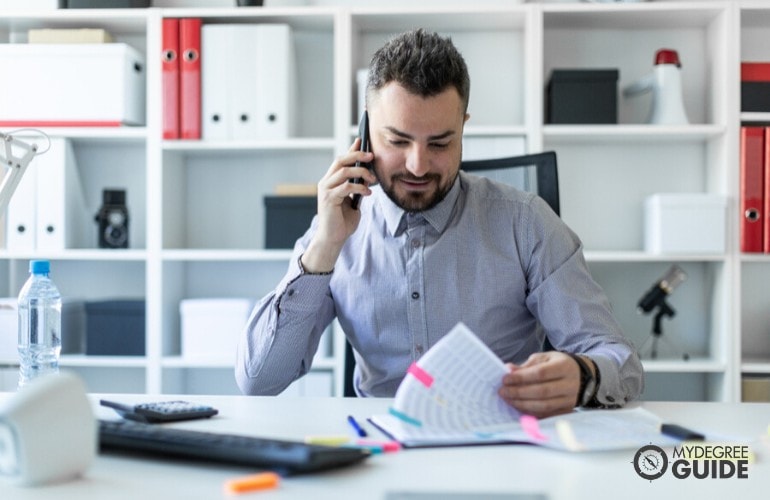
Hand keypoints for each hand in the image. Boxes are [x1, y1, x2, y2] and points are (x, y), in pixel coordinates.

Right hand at [300, 140, 375, 272]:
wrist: (333, 238)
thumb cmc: (342, 222)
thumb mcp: (352, 202)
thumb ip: (355, 189)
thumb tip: (367, 178)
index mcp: (331, 181)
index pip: (341, 161)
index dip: (351, 150)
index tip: (361, 141)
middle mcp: (325, 182)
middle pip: (340, 161)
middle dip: (357, 156)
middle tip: (371, 156)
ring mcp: (325, 190)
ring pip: (343, 172)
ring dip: (361, 173)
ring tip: (372, 179)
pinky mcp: (328, 199)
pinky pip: (346, 187)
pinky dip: (359, 188)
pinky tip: (368, 193)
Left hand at [498, 351, 581, 417]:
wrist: (580, 376)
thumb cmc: (557, 365)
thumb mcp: (544, 358)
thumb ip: (527, 365)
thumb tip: (508, 370)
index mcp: (564, 367)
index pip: (541, 374)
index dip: (521, 377)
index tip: (505, 379)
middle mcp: (570, 385)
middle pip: (542, 392)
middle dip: (519, 392)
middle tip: (502, 391)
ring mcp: (569, 400)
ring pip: (544, 406)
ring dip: (522, 404)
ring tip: (508, 399)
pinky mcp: (566, 411)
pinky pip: (546, 414)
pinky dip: (530, 412)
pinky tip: (518, 406)